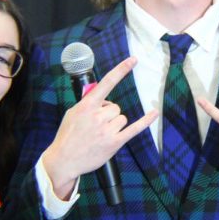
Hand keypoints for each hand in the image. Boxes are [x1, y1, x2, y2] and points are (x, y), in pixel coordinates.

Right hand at [43, 56, 158, 197]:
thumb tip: (103, 101)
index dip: (121, 70)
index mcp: (87, 106)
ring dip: (114, 124)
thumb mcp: (73, 113)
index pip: (107, 83)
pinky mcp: (114, 142)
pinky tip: (154, 113)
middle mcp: (98, 116)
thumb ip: (88, 104)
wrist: (64, 159)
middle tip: (96, 126)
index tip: (133, 59)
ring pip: (121, 118)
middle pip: (115, 107)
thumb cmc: (68, 136)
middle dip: (108, 115)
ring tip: (101, 135)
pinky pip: (134, 128)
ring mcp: (107, 130)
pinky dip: (145, 121)